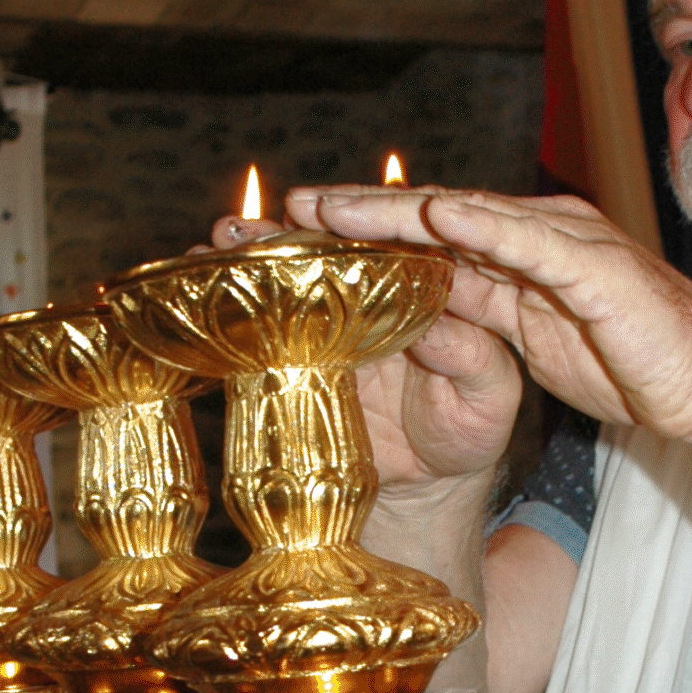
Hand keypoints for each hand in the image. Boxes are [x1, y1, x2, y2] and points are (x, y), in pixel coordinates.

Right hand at [208, 203, 520, 491]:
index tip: (343, 212)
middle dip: (307, 223)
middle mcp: (382, 289)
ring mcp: (337, 313)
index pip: (410, 237)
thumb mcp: (488, 401)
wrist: (423, 480)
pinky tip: (203, 272)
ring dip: (260, 246)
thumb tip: (435, 327)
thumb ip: (474, 361)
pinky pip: (265, 313)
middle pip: (343, 239)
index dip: (378, 218)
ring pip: (299, 266)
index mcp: (438, 287)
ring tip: (227, 235)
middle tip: (280, 212)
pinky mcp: (301, 345)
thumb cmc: (466, 433)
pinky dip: (235, 292)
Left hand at [281, 183, 691, 452]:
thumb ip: (481, 312)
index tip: (296, 234)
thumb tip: (426, 302)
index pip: (426, 236)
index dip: (362, 233)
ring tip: (333, 208)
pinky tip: (434, 218)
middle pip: (432, 216)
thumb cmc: (630, 363)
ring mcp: (565, 243)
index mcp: (517, 251)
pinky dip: (481, 227)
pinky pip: (528, 243)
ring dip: (397, 212)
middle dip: (358, 212)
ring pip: (467, 218)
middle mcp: (534, 233)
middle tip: (287, 207)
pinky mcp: (595, 268)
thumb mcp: (529, 341)